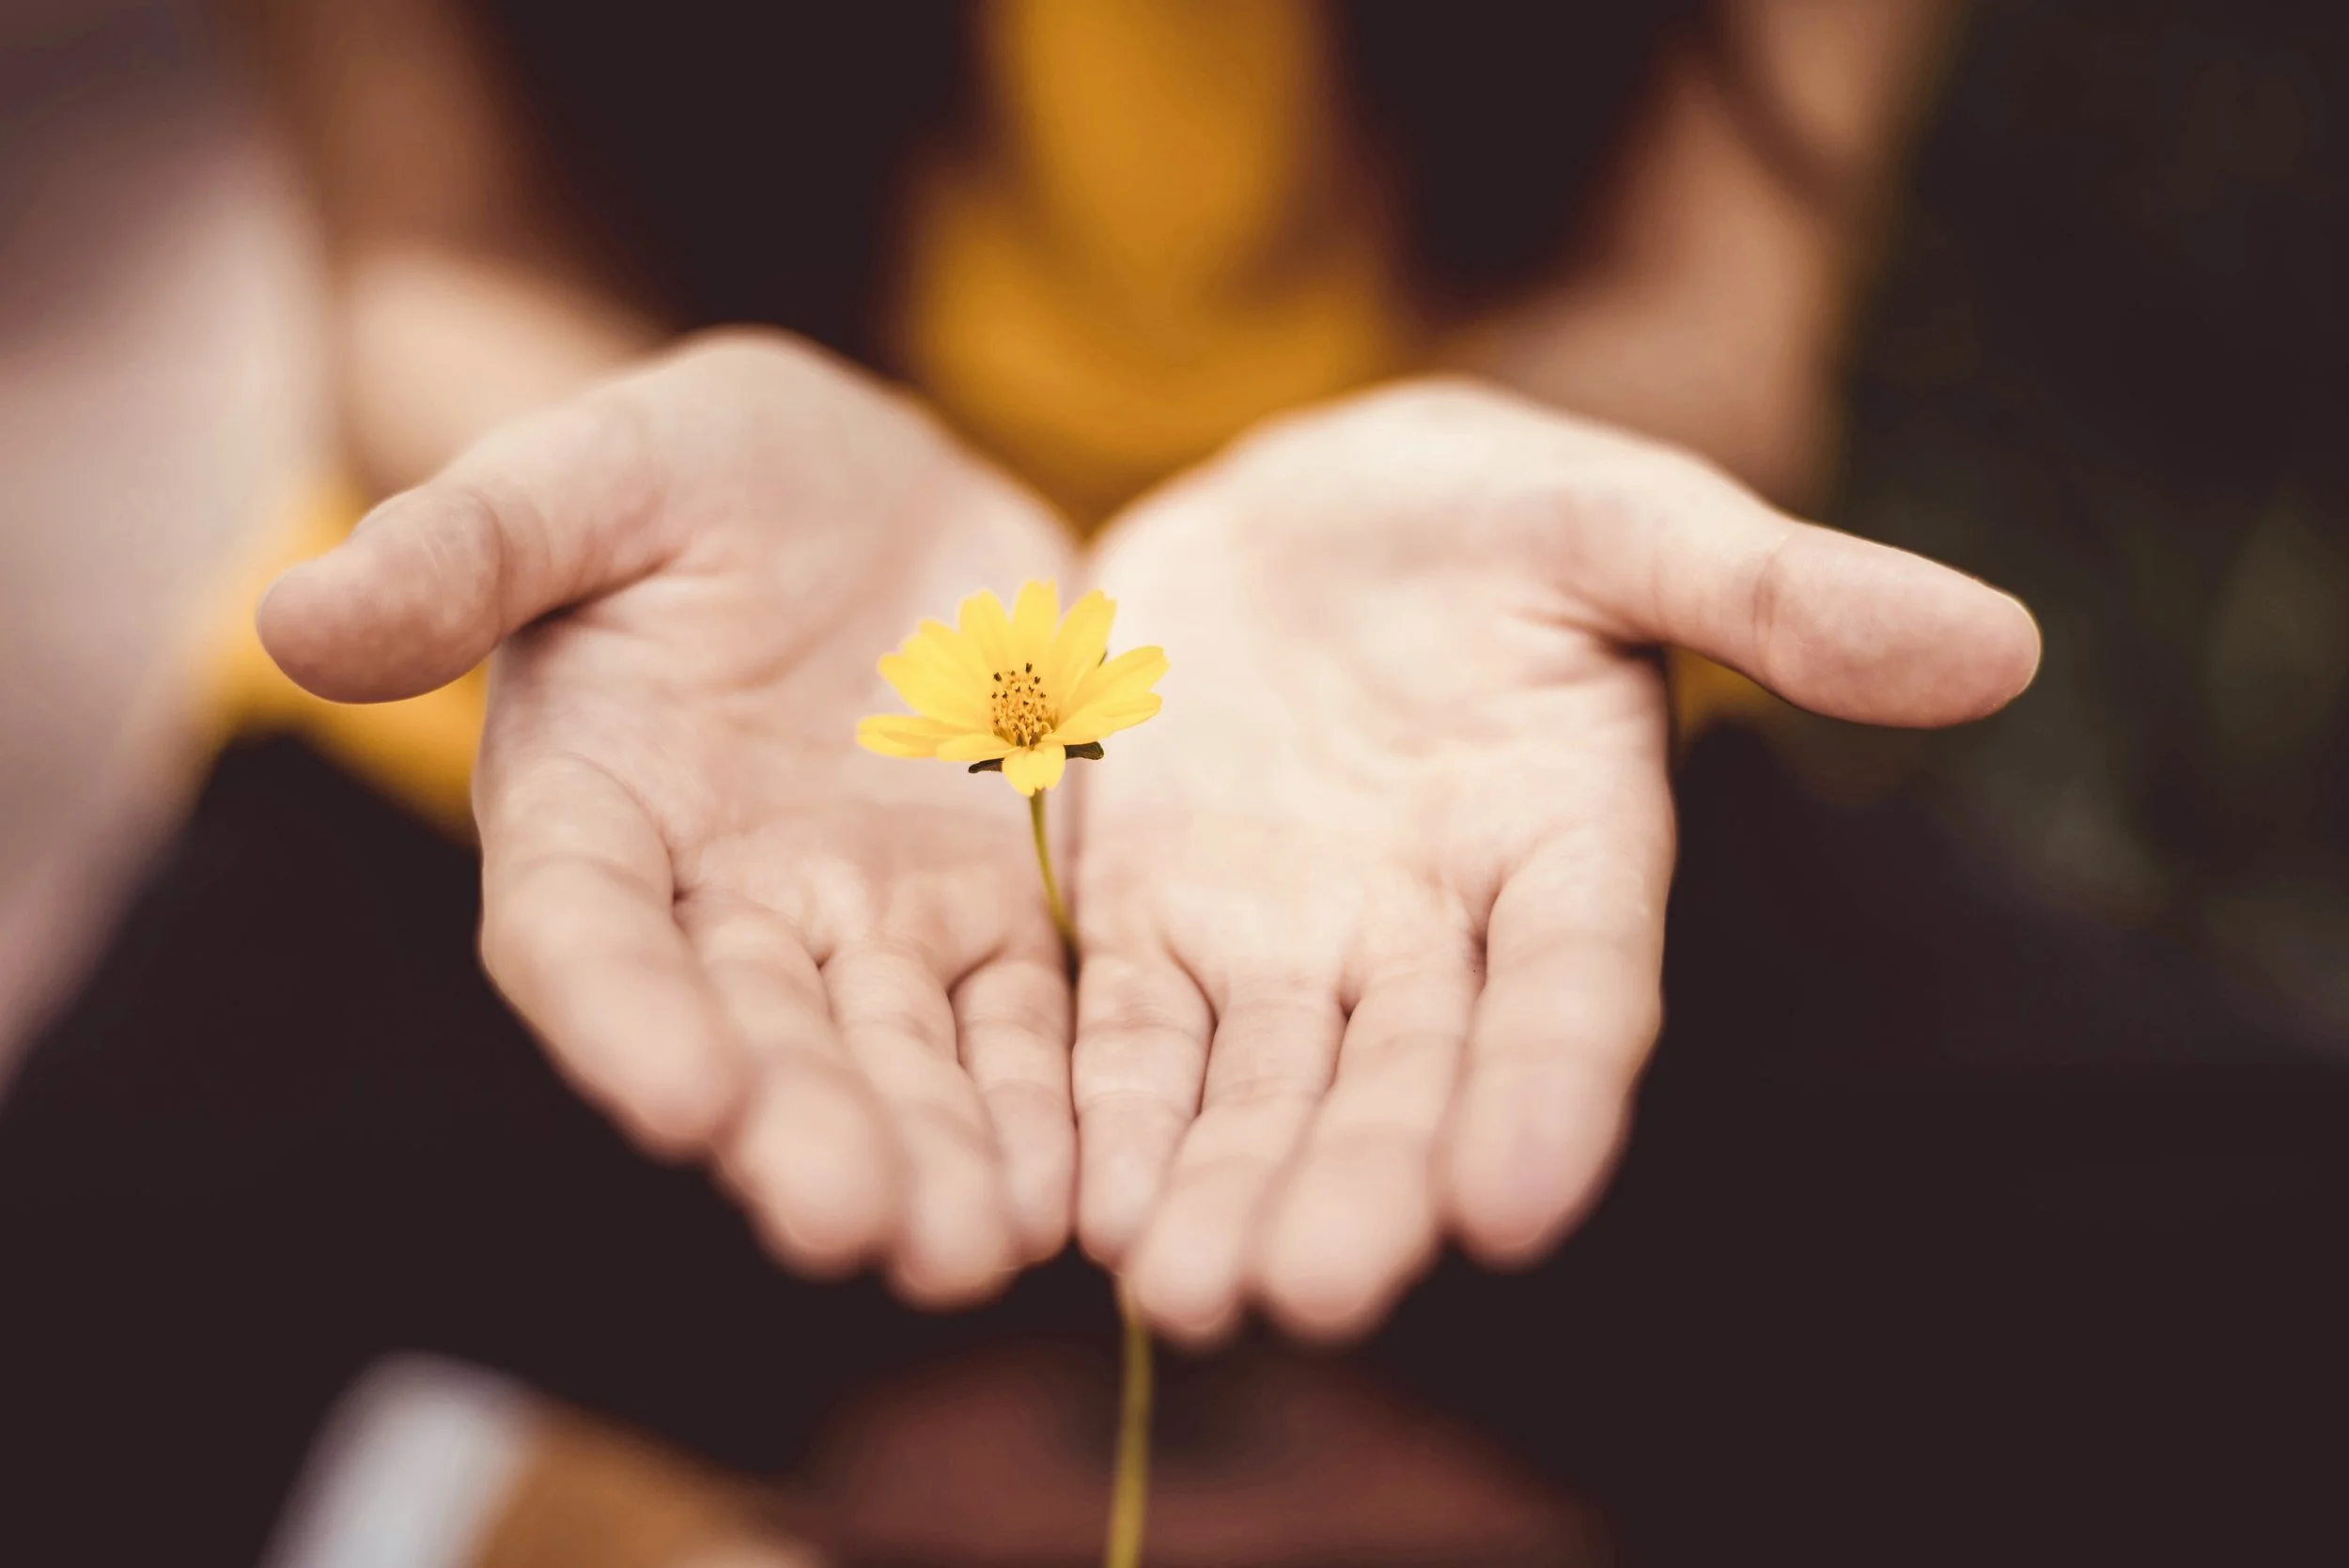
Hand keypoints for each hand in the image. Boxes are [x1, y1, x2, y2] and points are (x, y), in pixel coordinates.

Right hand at [260, 332, 1077, 1304]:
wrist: (863, 486)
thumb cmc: (693, 470)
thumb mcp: (588, 474)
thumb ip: (465, 547)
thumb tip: (292, 614)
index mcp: (591, 809)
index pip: (584, 934)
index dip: (624, 1018)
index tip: (682, 1100)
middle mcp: (720, 903)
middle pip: (755, 1037)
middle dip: (804, 1132)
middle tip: (858, 1226)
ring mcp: (864, 920)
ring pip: (898, 1057)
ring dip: (936, 1155)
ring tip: (979, 1247)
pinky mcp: (990, 911)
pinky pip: (1022, 1019)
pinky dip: (1048, 1099)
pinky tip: (1081, 1183)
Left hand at [1070, 380, 2039, 1342]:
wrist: (1299, 512)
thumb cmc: (1487, 513)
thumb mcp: (1619, 519)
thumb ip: (1777, 589)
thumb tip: (2001, 644)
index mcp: (1568, 846)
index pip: (1575, 990)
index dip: (1550, 1091)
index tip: (1515, 1203)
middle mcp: (1431, 932)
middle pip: (1403, 1078)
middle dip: (1362, 1184)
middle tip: (1312, 1292)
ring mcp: (1286, 941)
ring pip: (1260, 1089)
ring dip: (1223, 1190)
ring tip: (1180, 1292)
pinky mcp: (1153, 923)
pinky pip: (1127, 1034)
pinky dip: (1107, 1115)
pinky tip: (1079, 1205)